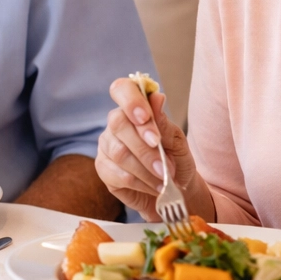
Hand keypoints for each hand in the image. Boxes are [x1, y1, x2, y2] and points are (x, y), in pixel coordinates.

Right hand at [95, 77, 211, 219]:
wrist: (175, 189)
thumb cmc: (175, 160)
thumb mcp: (177, 141)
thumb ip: (164, 123)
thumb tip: (157, 97)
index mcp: (135, 108)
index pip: (122, 89)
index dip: (130, 100)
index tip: (145, 117)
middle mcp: (116, 123)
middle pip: (118, 123)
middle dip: (143, 146)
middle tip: (163, 165)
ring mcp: (106, 145)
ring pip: (119, 153)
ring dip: (146, 169)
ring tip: (165, 180)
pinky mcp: (103, 168)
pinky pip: (117, 174)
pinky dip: (141, 183)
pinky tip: (154, 187)